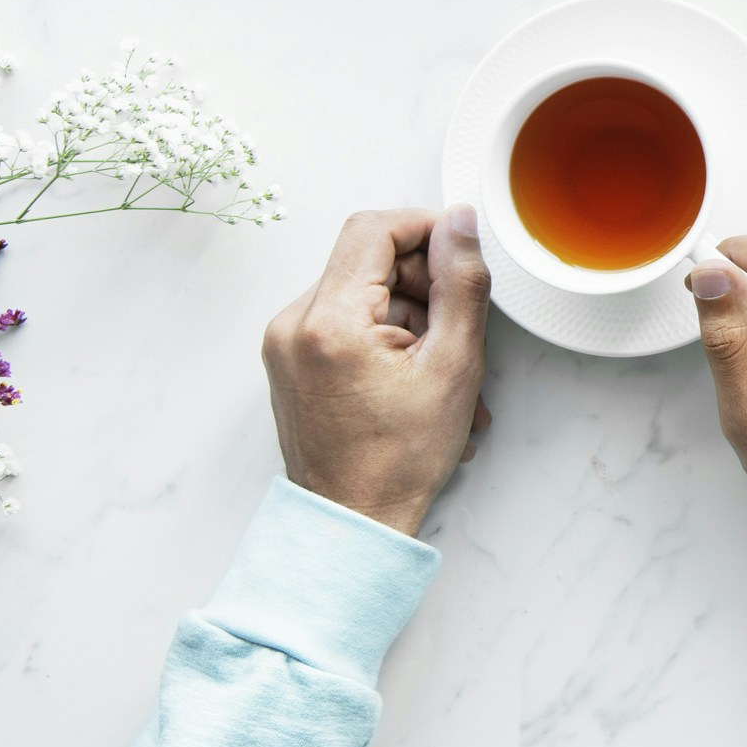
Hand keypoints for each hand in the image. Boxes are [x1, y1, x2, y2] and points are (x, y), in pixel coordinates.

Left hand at [262, 207, 494, 537]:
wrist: (352, 523)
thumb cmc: (398, 460)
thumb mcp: (453, 364)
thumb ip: (461, 283)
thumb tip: (459, 223)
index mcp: (328, 321)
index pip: (373, 229)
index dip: (426, 228)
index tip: (460, 252)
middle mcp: (293, 324)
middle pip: (368, 261)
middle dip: (423, 285)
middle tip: (457, 330)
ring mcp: (285, 344)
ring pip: (361, 292)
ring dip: (411, 316)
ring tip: (444, 368)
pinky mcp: (290, 361)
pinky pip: (345, 321)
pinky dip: (386, 336)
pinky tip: (416, 376)